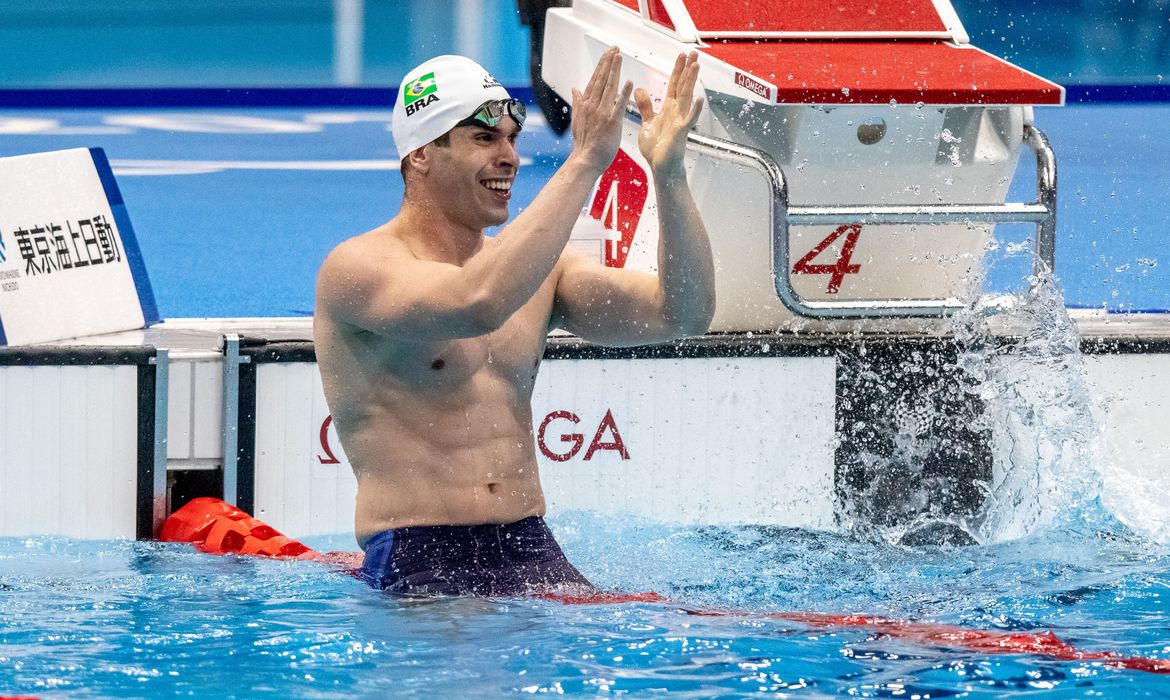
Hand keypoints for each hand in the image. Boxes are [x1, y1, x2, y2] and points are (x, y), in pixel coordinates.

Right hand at [570, 47, 633, 173]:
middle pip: (601, 79)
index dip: (602, 65)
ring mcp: (602, 113)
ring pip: (609, 87)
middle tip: (615, 48)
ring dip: (614, 70)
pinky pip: (618, 105)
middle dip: (608, 62)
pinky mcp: (611, 122)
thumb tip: (574, 88)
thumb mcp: (577, 120)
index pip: (594, 80)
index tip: (608, 54)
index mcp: (585, 104)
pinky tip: (629, 82)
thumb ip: (577, 103)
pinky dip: (624, 93)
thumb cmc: (584, 144)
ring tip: (619, 57)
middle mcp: (592, 105)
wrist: (586, 160)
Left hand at [634, 52, 703, 177]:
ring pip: (687, 97)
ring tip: (696, 66)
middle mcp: (677, 112)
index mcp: (669, 109)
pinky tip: (698, 100)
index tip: (682, 56)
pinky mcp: (680, 132)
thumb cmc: (656, 148)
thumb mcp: (648, 123)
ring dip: (691, 81)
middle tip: (694, 53)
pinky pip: (688, 120)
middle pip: (683, 86)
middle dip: (688, 69)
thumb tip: (639, 90)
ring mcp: (680, 121)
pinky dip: (694, 110)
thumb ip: (645, 106)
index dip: (678, 70)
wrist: (660, 167)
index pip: (674, 85)